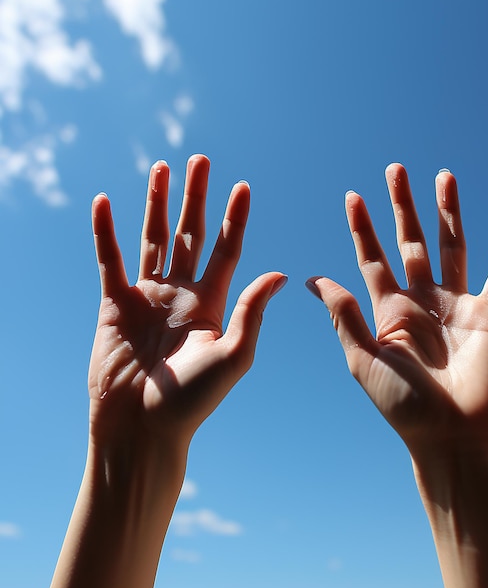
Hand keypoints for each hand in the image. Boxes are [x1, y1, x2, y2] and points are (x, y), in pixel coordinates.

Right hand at [89, 154, 286, 445]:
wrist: (143, 428)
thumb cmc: (192, 400)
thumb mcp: (234, 353)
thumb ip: (253, 310)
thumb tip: (283, 274)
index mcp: (212, 303)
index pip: (227, 249)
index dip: (235, 218)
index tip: (243, 185)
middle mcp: (181, 294)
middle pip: (190, 234)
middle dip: (195, 197)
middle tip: (200, 160)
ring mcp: (147, 297)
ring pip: (154, 239)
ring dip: (157, 203)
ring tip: (162, 168)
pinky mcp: (114, 304)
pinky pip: (109, 260)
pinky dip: (105, 232)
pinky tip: (105, 201)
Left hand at [306, 164, 487, 458]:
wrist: (450, 438)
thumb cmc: (402, 406)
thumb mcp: (364, 358)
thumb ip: (342, 314)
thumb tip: (309, 278)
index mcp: (388, 312)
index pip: (372, 259)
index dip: (362, 228)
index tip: (352, 196)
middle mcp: (420, 302)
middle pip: (410, 242)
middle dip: (403, 206)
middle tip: (395, 169)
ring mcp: (454, 306)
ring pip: (452, 247)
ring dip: (449, 212)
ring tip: (444, 176)